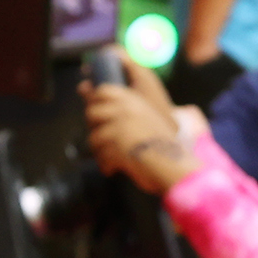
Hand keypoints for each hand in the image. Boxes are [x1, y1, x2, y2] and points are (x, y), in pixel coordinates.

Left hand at [80, 69, 193, 193]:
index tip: (99, 115)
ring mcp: (119, 129)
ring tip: (116, 157)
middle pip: (92, 112)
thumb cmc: (161, 143)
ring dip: (102, 150)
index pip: (103, 90)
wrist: (174, 164)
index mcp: (133, 101)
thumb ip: (122, 107)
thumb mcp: (146, 116)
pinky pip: (101, 157)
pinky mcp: (116, 149)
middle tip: (109, 140)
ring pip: (94, 138)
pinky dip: (107, 165)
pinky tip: (116, 168)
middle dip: (96, 127)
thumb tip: (83, 88)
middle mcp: (124, 111)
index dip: (95, 101)